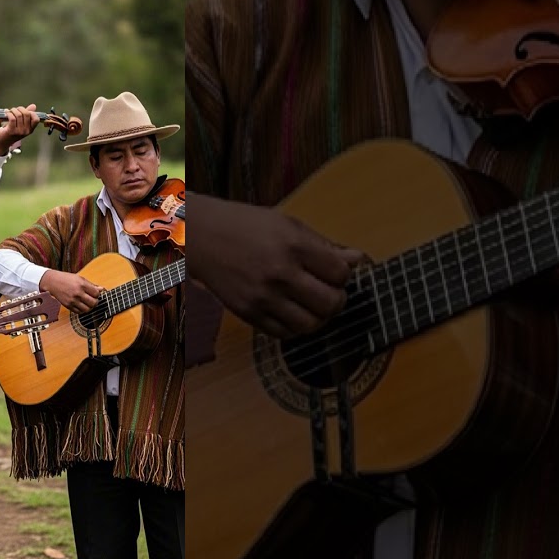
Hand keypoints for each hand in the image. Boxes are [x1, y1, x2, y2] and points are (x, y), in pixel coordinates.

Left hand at [0, 104, 39, 155]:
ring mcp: (19, 131)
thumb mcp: (21, 124)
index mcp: (30, 129)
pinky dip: (9, 113)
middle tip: (15, 109)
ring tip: (10, 111)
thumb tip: (34, 106)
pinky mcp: (11, 131)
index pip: (36, 119)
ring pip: (19, 115)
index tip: (25, 111)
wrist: (3, 142)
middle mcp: (26, 131)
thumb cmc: (12, 132)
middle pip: (27, 114)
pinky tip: (6, 112)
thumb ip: (27, 115)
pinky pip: (12, 118)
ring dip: (13, 110)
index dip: (31, 113)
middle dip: (20, 108)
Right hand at [40, 270, 103, 313]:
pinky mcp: (68, 306)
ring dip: (90, 307)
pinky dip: (82, 310)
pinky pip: (79, 312)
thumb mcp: (80, 278)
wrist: (53, 282)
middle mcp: (77, 293)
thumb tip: (101, 289)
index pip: (96, 293)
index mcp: (82, 284)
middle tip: (94, 299)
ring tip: (88, 303)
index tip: (96, 293)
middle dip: (96, 302)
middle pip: (93, 303)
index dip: (98, 294)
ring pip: (87, 309)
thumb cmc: (66, 279)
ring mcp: (72, 300)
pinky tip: (82, 305)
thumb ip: (91, 285)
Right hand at [190, 196, 364, 338]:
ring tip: (312, 305)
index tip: (335, 271)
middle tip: (330, 292)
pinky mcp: (247, 313)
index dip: (344, 274)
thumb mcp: (288, 225)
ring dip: (318, 317)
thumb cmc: (245, 226)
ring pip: (310, 324)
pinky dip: (295, 327)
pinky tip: (292, 312)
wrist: (200, 237)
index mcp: (294, 246)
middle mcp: (280, 274)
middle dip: (337, 299)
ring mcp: (262, 297)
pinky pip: (283, 333)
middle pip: (331, 303)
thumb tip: (357, 260)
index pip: (340, 273)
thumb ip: (323, 245)